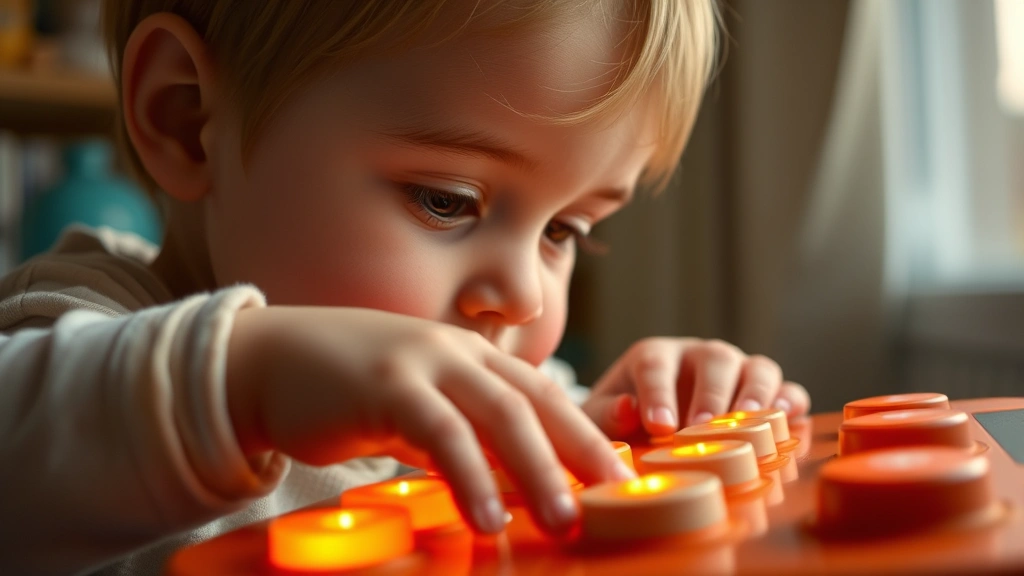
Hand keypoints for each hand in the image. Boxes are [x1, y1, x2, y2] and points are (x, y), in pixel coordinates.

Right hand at [226, 307, 633, 534]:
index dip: (584, 435)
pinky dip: (469, 476)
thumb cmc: (349, 389)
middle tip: (617, 499)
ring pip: (499, 413)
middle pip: (536, 401)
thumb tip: (505, 483)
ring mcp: (425, 362)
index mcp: (473, 358)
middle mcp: (459, 353)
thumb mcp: (417, 408)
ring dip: (537, 469)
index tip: (618, 479)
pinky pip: (440, 432)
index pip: (543, 395)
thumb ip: (461, 435)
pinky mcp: (387, 384)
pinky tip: (488, 518)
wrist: (272, 360)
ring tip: (565, 521)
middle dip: (580, 450)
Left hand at [581, 338, 810, 438]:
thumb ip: (604, 415)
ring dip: (757, 394)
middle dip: (711, 395)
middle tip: (703, 429)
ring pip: (757, 367)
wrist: (647, 427)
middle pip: (714, 359)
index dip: (657, 392)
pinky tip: (785, 421)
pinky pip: (787, 390)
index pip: (655, 364)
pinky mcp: (763, 395)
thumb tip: (627, 409)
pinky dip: (790, 402)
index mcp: (654, 356)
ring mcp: (736, 372)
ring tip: (749, 424)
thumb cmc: (621, 420)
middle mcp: (698, 356)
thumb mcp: (599, 418)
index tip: (658, 425)